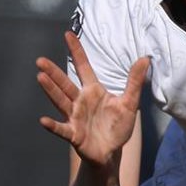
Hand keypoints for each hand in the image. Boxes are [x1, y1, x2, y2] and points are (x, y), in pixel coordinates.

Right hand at [35, 32, 148, 167]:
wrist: (111, 152)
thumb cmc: (117, 126)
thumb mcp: (130, 103)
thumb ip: (134, 82)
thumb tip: (145, 58)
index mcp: (93, 91)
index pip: (83, 67)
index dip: (77, 52)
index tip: (68, 34)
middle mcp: (80, 101)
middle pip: (65, 84)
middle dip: (53, 73)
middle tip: (40, 60)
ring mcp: (74, 117)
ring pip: (60, 101)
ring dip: (50, 91)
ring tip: (40, 77)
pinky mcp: (74, 134)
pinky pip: (62, 129)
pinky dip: (53, 126)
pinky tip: (43, 121)